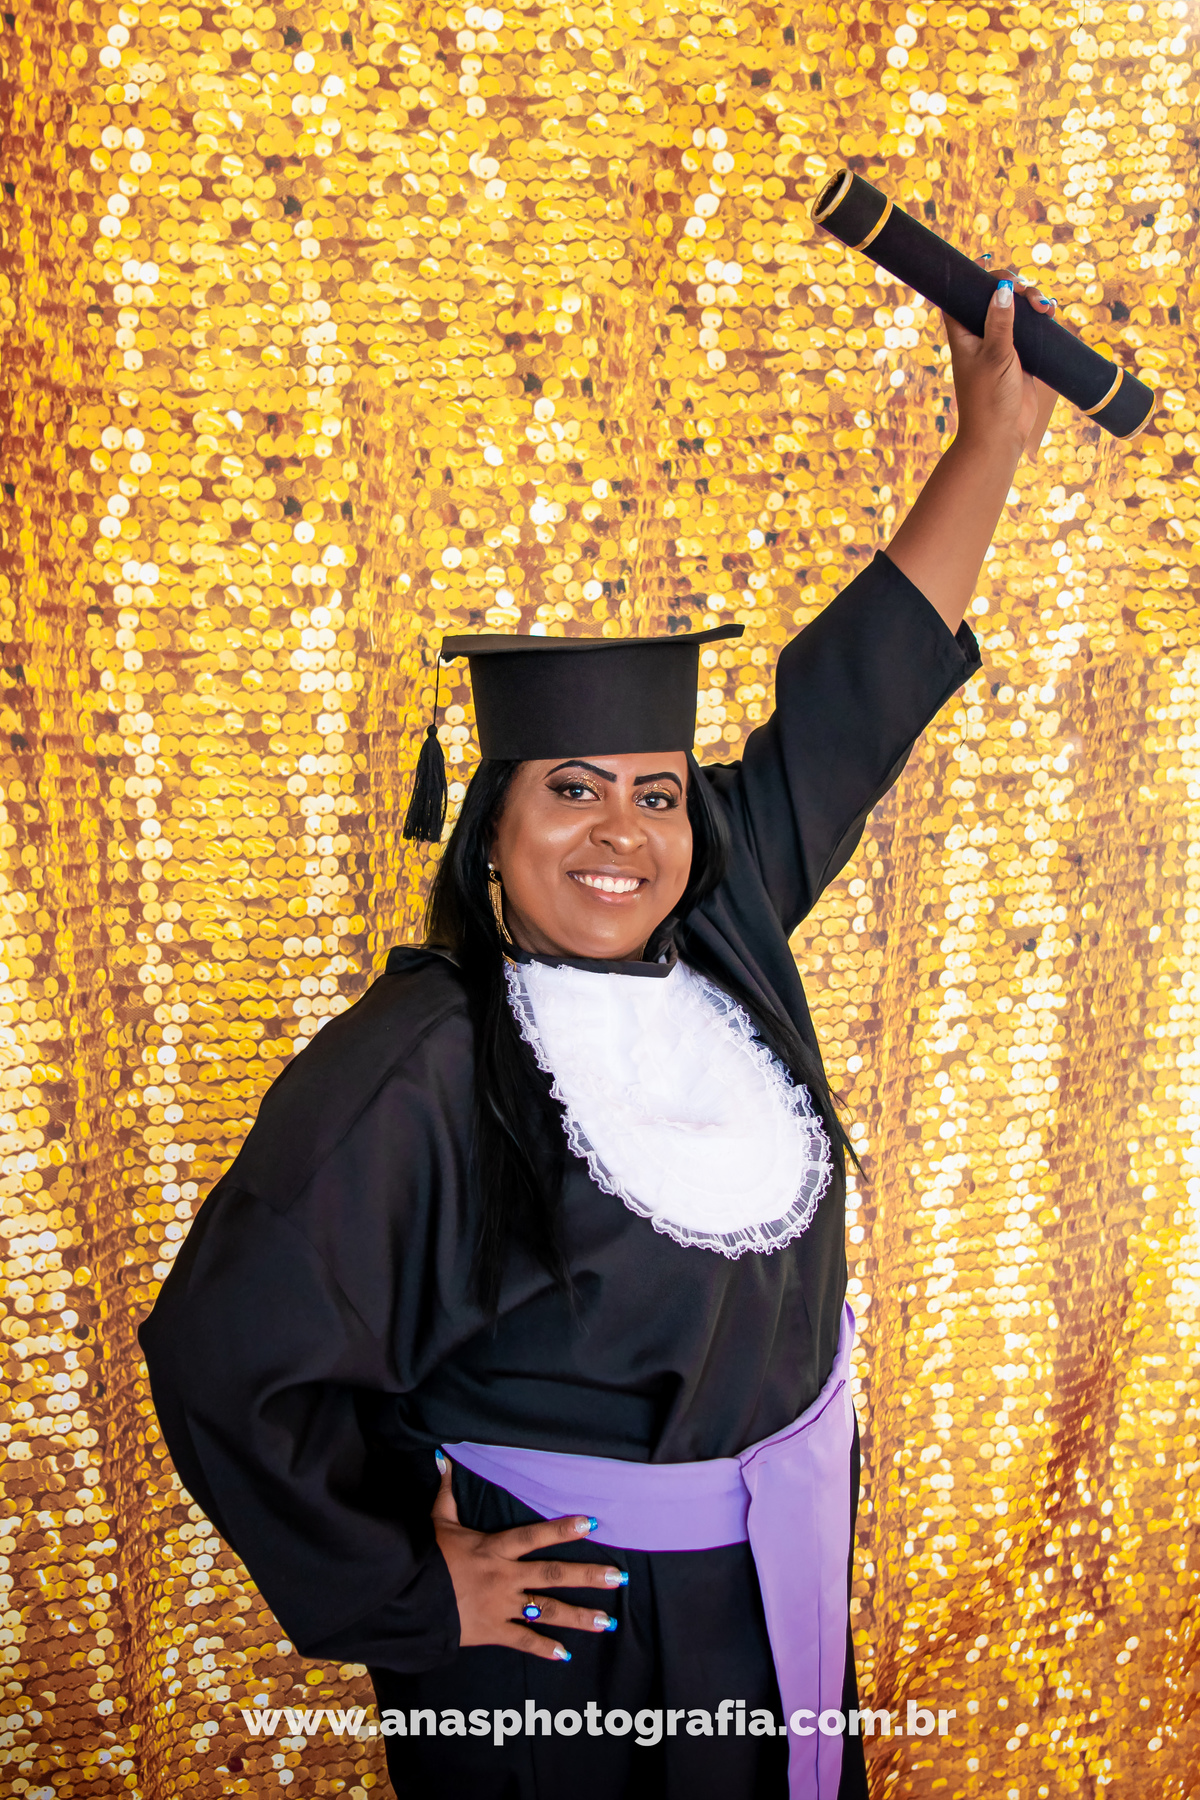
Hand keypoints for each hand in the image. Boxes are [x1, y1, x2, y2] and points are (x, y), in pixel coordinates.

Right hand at [431, 1452, 626, 1661]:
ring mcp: (501, 1606)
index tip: (591, 1523)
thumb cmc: (426, 1559)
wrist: (408, 1602)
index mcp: (494, 1549)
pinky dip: (544, 1648)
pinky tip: (565, 1654)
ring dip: (579, 1616)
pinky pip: (523, 1641)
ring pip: (547, 1611)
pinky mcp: (493, 1632)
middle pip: (553, 1575)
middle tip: (618, 1578)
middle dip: (587, 1576)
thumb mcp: (438, 1522)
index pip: (533, 1536)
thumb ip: (447, 1492)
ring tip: (607, 1622)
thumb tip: (441, 1457)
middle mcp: (504, 1577)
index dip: (562, 1529)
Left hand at [942, 262, 1057, 460]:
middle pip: (995, 294)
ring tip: (1045, 307)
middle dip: (1014, 285)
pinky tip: (1050, 313)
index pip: (962, 291)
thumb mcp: (995, 356)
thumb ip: (999, 322)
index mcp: (962, 331)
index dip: (974, 274)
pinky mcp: (1020, 353)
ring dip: (1032, 299)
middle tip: (1028, 293)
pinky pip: (1031, 325)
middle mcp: (980, 333)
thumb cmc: (989, 398)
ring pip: (1016, 307)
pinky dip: (1041, 316)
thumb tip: (1003, 287)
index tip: (991, 263)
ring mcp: (1001, 342)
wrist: (1001, 434)